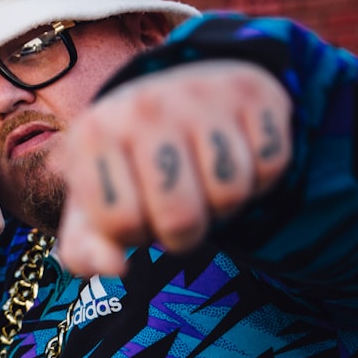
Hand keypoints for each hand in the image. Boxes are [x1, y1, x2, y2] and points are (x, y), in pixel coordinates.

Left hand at [55, 59, 292, 275]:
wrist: (172, 92)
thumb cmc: (128, 161)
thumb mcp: (94, 202)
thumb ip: (86, 248)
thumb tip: (113, 268)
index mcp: (94, 134)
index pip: (123, 226)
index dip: (135, 236)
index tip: (136, 214)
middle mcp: (144, 107)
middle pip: (181, 219)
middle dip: (183, 233)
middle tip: (176, 208)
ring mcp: (199, 94)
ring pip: (230, 193)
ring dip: (223, 205)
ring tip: (203, 183)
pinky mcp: (251, 90)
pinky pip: (270, 165)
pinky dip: (260, 177)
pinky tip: (235, 159)